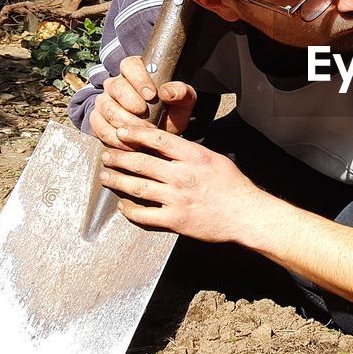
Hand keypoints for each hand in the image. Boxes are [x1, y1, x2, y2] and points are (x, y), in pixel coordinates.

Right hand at [89, 55, 196, 150]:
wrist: (159, 136)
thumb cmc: (171, 113)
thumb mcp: (183, 102)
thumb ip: (181, 92)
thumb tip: (167, 92)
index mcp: (136, 71)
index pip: (130, 65)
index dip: (138, 79)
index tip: (151, 95)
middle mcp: (116, 84)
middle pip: (115, 86)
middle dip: (131, 103)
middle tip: (147, 117)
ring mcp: (104, 101)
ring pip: (106, 107)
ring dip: (125, 122)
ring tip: (143, 133)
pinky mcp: (97, 120)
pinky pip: (98, 127)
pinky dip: (114, 138)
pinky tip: (130, 144)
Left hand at [100, 124, 274, 244]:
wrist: (246, 215)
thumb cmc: (233, 186)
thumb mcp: (214, 159)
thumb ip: (190, 152)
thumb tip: (166, 146)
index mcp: (194, 156)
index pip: (157, 140)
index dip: (134, 134)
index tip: (120, 132)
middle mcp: (183, 176)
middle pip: (140, 163)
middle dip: (118, 158)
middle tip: (106, 156)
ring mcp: (177, 199)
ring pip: (137, 187)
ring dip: (117, 181)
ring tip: (106, 177)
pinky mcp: (175, 220)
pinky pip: (144, 215)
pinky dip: (129, 210)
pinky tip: (123, 205)